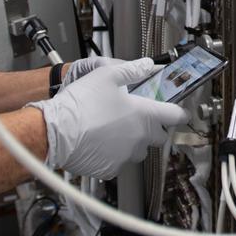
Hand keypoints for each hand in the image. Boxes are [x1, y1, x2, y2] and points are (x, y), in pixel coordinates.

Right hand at [27, 58, 185, 178]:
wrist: (56, 132)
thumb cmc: (81, 104)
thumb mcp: (107, 76)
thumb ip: (132, 70)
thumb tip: (147, 65)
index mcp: (144, 115)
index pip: (176, 116)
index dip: (179, 112)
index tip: (179, 111)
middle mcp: (140, 139)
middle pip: (158, 136)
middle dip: (152, 128)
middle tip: (137, 117)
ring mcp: (126, 157)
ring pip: (138, 150)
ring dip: (133, 141)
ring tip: (114, 130)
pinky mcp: (111, 170)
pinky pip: (119, 162)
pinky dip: (114, 155)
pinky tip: (100, 142)